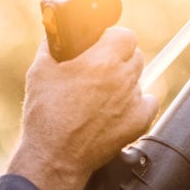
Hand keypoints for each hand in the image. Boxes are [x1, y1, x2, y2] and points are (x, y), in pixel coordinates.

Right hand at [7, 25, 156, 189]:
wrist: (54, 156)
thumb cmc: (45, 114)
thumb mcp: (40, 71)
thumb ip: (52, 45)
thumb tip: (58, 33)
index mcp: (102, 61)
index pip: (125, 35)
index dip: (113, 38)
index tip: (102, 45)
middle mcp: (122, 78)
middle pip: (135, 55)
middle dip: (119, 58)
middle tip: (101, 69)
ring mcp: (133, 101)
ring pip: (139, 79)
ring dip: (125, 81)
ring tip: (103, 95)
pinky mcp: (139, 122)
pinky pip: (149, 103)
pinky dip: (138, 104)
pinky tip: (119, 109)